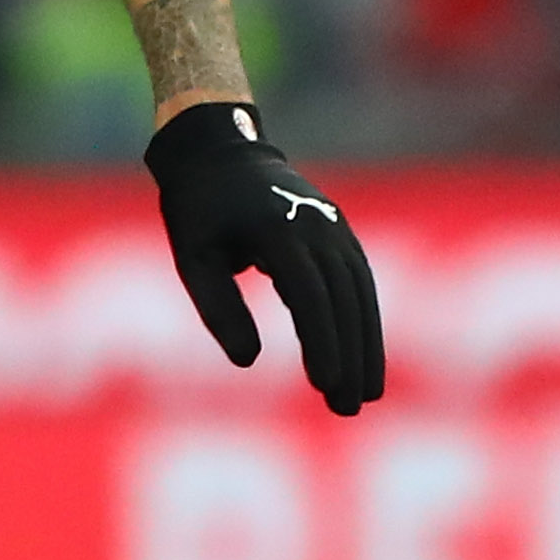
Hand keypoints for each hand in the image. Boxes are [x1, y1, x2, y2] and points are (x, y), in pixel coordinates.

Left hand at [147, 101, 384, 414]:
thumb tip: (247, 362)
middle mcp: (316, 227)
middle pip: (343, 301)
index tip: (324, 385)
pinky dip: (367, 322)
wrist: (220, 151)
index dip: (320, 343)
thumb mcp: (192, 256)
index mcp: (277, 230)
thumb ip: (218, 306)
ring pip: (360, 295)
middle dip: (350, 357)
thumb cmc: (198, 209)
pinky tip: (367, 359)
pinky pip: (360, 284)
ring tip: (365, 396)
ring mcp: (334, 229)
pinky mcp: (341, 234)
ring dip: (367, 346)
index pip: (308, 296)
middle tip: (348, 408)